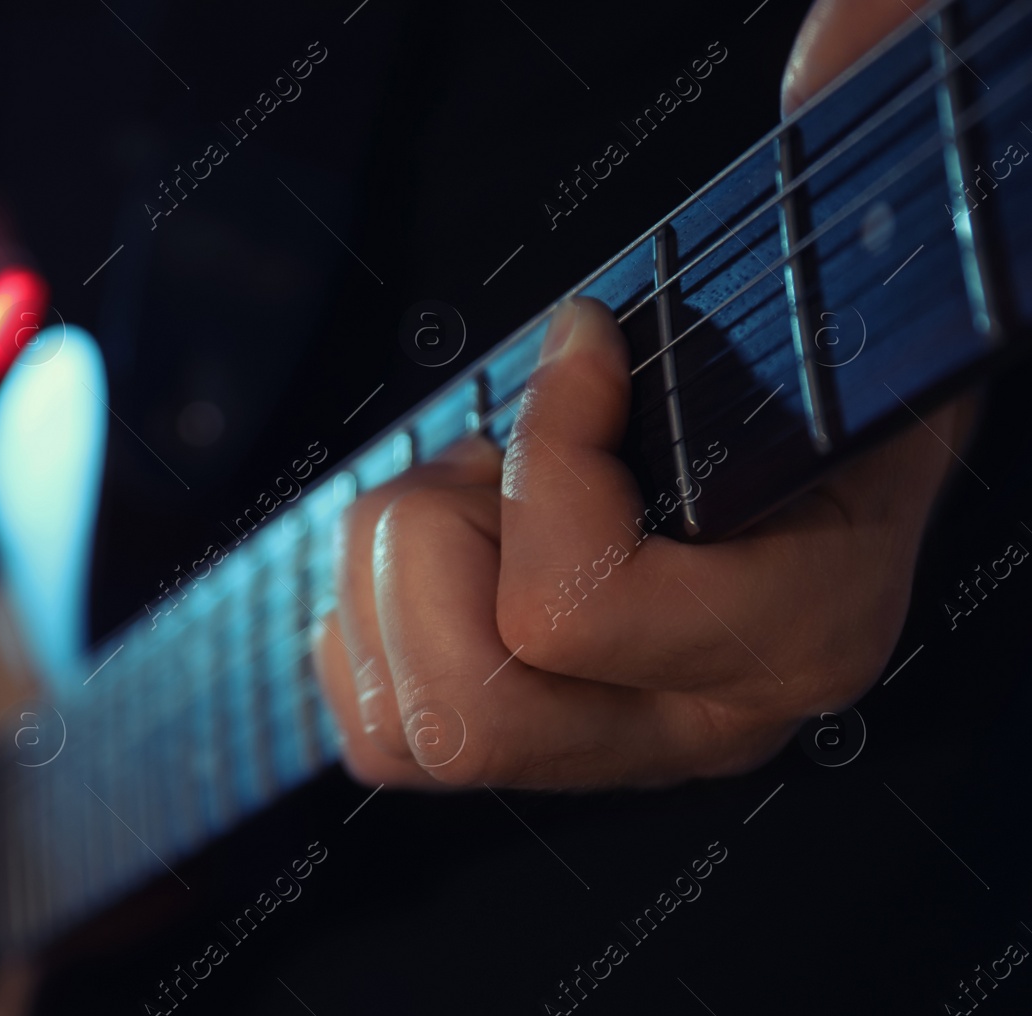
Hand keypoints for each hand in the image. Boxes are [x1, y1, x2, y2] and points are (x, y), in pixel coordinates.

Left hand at [313, 0, 975, 790]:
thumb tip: (784, 102)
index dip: (539, 455)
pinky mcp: (518, 748)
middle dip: (435, 544)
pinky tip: (443, 552)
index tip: (581, 342)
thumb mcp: (809, 299)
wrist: (804, 429)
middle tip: (483, 456)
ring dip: (397, 578)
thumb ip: (766, 256)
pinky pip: (373, 729)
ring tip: (474, 498)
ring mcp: (609, 753)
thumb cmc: (800, 343)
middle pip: (471, 706)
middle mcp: (703, 726)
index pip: (570, 609)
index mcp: (801, 632)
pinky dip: (365, 623)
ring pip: (414, 728)